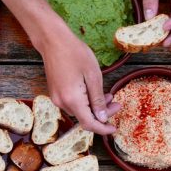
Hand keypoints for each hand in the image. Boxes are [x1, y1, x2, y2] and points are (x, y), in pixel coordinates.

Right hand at [33, 15, 119, 134]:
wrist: (53, 41)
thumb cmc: (75, 53)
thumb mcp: (93, 75)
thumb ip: (98, 99)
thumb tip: (102, 118)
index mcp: (73, 100)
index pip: (89, 124)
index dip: (103, 129)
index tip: (114, 128)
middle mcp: (62, 103)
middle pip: (84, 118)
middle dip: (101, 114)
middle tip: (117, 103)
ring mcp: (56, 98)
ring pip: (79, 111)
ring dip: (94, 107)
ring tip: (108, 95)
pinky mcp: (55, 93)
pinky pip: (72, 104)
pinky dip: (84, 102)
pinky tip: (93, 92)